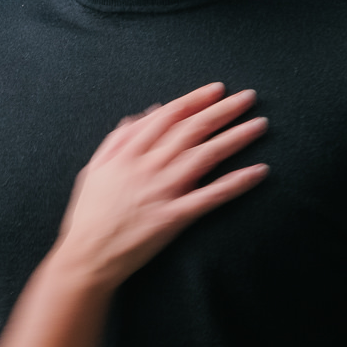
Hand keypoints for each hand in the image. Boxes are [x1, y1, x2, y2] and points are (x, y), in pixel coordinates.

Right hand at [52, 82, 267, 290]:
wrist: (86, 257)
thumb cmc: (89, 215)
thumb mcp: (95, 168)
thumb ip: (119, 139)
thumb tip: (144, 114)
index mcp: (127, 152)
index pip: (168, 116)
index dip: (195, 100)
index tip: (217, 89)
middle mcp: (147, 166)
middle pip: (192, 130)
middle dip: (223, 110)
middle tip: (248, 97)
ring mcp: (162, 191)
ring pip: (206, 156)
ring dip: (236, 138)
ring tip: (260, 125)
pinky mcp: (174, 217)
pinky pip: (212, 196)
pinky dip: (237, 183)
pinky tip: (258, 171)